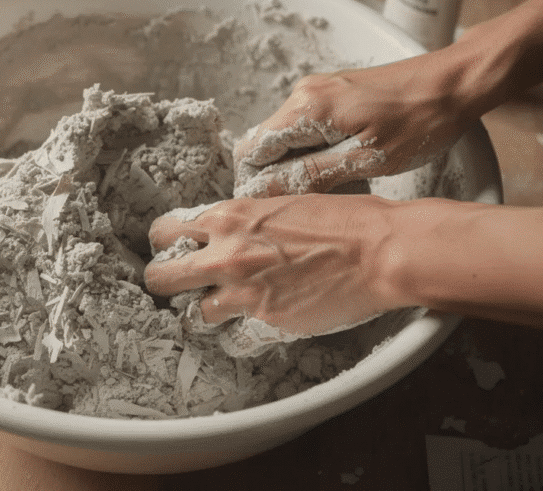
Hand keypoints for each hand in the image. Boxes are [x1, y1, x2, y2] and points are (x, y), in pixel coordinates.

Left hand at [143, 194, 396, 336]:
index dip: (168, 243)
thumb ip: (246, 221)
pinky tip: (259, 322)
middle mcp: (226, 255)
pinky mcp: (267, 322)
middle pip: (161, 278)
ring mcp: (244, 292)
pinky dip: (243, 334)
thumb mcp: (282, 203)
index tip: (176, 249)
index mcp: (229, 217)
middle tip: (183, 285)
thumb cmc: (344, 220)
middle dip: (167, 282)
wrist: (381, 251)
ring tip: (227, 307)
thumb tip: (229, 231)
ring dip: (208, 312)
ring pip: (194, 315)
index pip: (166, 231)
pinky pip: (236, 338)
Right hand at [234, 58, 475, 196]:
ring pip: (287, 139)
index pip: (252, 151)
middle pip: (266, 145)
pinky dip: (315, 152)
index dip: (255, 184)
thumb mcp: (365, 160)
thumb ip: (309, 176)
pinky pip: (307, 128)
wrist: (457, 82)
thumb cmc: (422, 120)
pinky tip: (344, 166)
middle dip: (277, 177)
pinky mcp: (334, 93)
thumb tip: (264, 192)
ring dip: (299, 166)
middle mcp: (304, 93)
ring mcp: (319, 90)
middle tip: (311, 204)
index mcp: (306, 107)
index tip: (274, 209)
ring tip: (335, 186)